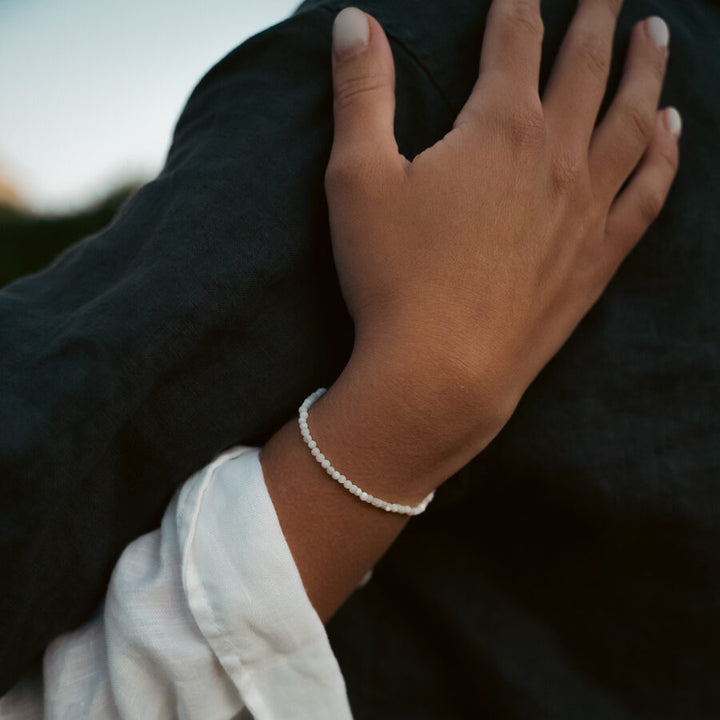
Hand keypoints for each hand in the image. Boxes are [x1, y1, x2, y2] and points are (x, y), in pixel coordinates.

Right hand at [261, 0, 680, 620]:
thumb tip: (354, 21)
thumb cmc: (392, 278)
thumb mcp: (357, 177)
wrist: (441, 372)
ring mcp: (585, 209)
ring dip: (645, 73)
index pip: (515, 39)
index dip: (519, 2)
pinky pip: (647, 194)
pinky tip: (671, 132)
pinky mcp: (596, 259)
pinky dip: (664, 156)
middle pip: (585, 67)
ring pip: (631, 121)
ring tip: (657, 36)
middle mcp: (556, 158)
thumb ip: (361, 93)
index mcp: (498, 128)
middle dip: (597, 18)